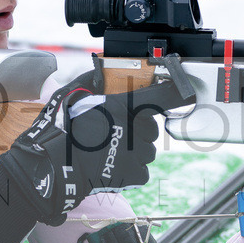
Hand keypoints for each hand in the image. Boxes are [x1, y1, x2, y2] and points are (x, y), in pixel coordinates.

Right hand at [0, 70, 183, 225]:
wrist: (57, 165)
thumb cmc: (62, 129)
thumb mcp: (73, 95)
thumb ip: (91, 79)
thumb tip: (99, 69)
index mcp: (124, 106)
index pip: (164, 96)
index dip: (178, 93)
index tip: (186, 93)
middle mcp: (136, 128)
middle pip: (151, 127)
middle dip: (139, 129)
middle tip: (116, 132)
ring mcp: (137, 153)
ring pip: (148, 150)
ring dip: (135, 150)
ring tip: (111, 150)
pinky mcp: (135, 174)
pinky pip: (142, 170)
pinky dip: (132, 170)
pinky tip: (113, 165)